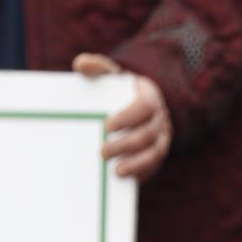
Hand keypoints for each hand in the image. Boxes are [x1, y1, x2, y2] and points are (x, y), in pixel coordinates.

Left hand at [73, 53, 173, 180]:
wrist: (139, 105)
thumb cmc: (120, 91)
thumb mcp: (111, 76)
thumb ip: (98, 67)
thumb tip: (80, 63)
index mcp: (149, 97)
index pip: (145, 107)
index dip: (128, 117)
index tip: (107, 126)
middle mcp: (160, 119)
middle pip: (148, 134)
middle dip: (126, 145)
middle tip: (102, 152)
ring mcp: (161, 138)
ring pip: (155, 153)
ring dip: (136, 163)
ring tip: (116, 171)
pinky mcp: (157, 155)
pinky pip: (154, 166)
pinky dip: (141, 173)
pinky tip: (123, 178)